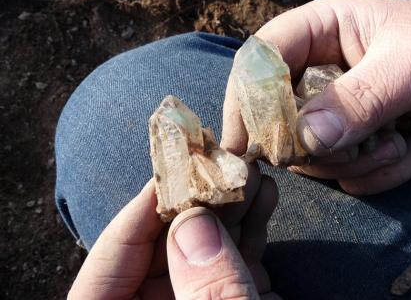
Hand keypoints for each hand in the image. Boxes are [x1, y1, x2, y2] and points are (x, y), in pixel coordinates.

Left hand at [68, 166, 278, 298]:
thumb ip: (208, 293)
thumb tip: (193, 225)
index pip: (107, 265)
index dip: (137, 214)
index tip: (173, 170)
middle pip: (162, 250)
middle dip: (199, 202)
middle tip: (223, 162)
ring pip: (203, 252)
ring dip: (231, 210)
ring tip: (253, 173)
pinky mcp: (225, 299)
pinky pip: (230, 265)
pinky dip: (249, 235)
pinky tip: (265, 200)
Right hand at [222, 0, 410, 194]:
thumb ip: (360, 99)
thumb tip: (306, 140)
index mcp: (319, 32)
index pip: (261, 60)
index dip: (246, 99)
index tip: (242, 144)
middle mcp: (317, 72)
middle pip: (278, 120)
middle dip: (318, 147)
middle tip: (360, 147)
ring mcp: (335, 110)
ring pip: (313, 155)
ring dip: (359, 162)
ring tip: (401, 142)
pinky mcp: (355, 140)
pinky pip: (346, 172)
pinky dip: (381, 172)